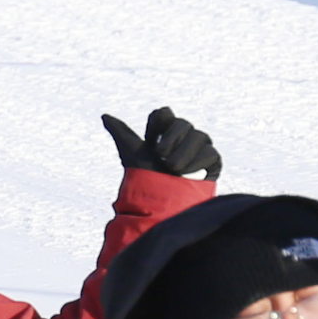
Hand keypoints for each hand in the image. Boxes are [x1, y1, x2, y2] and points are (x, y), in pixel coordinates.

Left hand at [103, 106, 221, 180]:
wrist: (162, 203)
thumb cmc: (146, 180)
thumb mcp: (132, 154)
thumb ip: (122, 133)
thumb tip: (105, 115)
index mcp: (163, 133)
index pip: (164, 115)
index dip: (159, 121)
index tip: (151, 136)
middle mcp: (183, 137)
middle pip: (181, 123)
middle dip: (171, 138)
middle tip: (160, 155)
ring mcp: (199, 148)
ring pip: (198, 136)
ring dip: (183, 152)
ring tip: (172, 169)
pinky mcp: (212, 161)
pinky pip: (209, 152)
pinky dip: (197, 162)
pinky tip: (187, 173)